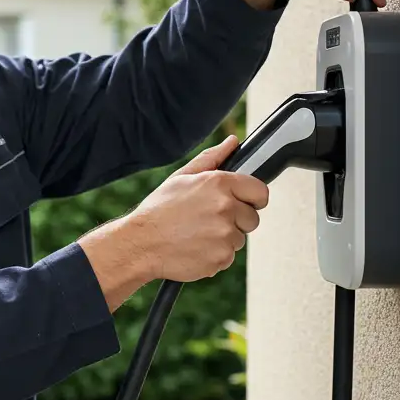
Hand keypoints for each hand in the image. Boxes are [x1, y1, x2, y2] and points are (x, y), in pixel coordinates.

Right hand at [125, 135, 269, 282]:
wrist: (140, 244)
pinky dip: (214, 256)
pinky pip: (228, 257)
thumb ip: (211, 158)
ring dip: (223, 239)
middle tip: (207, 222)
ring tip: (196, 235)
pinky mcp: (221, 257)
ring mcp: (225, 234)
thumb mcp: (181, 177)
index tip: (243, 204)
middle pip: (252, 218)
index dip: (252, 199)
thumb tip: (233, 142)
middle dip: (236, 221)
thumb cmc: (158, 210)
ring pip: (239, 239)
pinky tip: (194, 248)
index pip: (260, 191)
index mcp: (218, 183)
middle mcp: (225, 207)